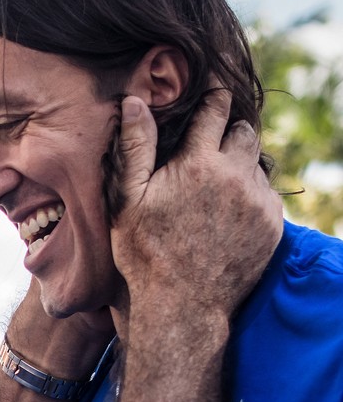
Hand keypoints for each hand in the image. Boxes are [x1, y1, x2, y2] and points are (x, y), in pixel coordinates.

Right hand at [110, 88, 282, 323]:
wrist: (182, 305)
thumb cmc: (145, 253)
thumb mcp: (127, 200)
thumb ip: (134, 147)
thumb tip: (133, 102)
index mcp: (198, 163)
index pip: (215, 111)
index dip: (212, 100)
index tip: (211, 96)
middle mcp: (235, 175)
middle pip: (245, 132)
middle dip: (229, 133)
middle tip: (209, 149)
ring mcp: (258, 201)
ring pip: (256, 164)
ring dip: (239, 166)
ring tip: (214, 188)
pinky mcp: (273, 224)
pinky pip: (266, 195)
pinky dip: (249, 196)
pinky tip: (225, 215)